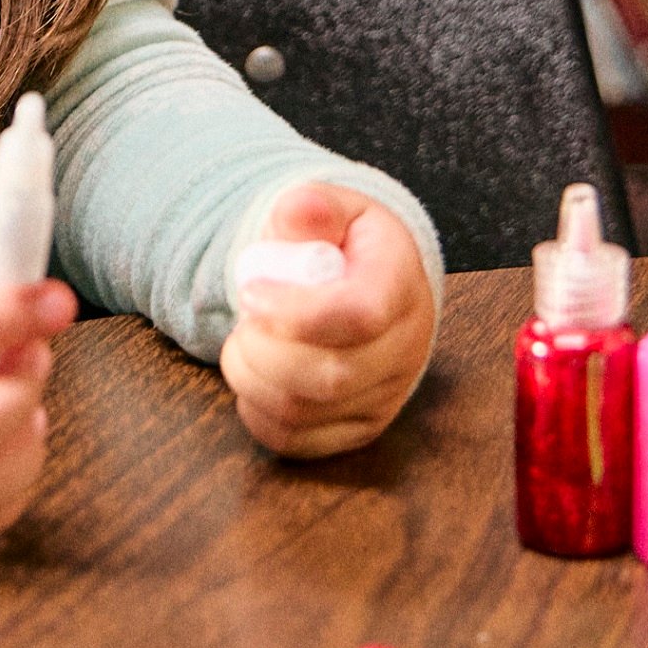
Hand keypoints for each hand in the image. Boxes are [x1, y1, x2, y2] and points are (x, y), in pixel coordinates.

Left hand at [219, 182, 436, 458]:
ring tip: (242, 341)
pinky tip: (253, 373)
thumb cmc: (338, 242)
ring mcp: (384, 396)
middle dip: (264, 347)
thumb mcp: (330, 209)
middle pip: (332, 375)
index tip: (249, 292)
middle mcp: (404, 349)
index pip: (359, 314)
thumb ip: (312, 207)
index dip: (295, 310)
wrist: (357, 280)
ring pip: (306, 412)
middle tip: (242, 318)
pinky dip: (256, 411)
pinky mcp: (357, 428)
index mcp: (399, 286)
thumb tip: (301, 208)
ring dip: (252, 377)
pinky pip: (296, 440)